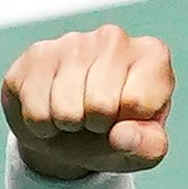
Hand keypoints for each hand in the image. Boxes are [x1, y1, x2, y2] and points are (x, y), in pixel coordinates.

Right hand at [1, 25, 174, 179]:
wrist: (70, 132)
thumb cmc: (117, 134)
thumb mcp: (144, 149)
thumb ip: (148, 146)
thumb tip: (122, 134)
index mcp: (152, 56)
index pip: (137, 102)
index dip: (129, 125)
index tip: (128, 118)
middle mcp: (114, 39)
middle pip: (100, 104)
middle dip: (96, 125)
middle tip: (98, 120)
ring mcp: (73, 41)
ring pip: (65, 109)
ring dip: (68, 125)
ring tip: (76, 116)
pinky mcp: (37, 53)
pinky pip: (36, 109)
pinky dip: (42, 124)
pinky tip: (51, 109)